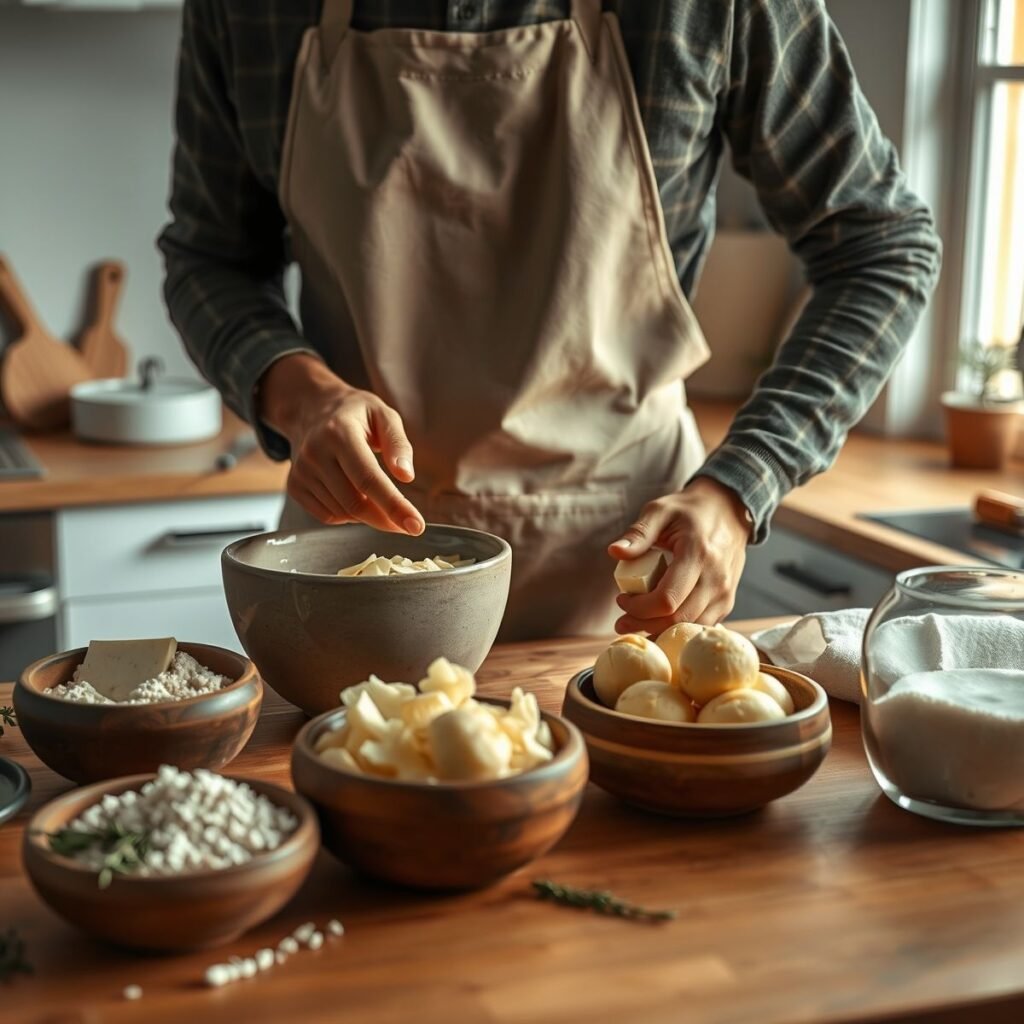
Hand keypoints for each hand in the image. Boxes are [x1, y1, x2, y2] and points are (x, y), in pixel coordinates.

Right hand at [259, 354, 424, 533]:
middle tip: (409, 524)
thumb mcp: (384, 415)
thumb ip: (398, 444)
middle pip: (355, 502)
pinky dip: (348, 514)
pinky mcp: (295, 486)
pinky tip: (355, 495)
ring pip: (343, 513)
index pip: (368, 479)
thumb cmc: (355, 413)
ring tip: (377, 495)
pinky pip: (327, 515)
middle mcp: (315, 453)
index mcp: (339, 433)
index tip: (415, 526)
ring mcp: (301, 471)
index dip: (394, 506)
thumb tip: (406, 476)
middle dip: (386, 519)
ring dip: (368, 515)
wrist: (311, 408)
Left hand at [608, 477, 749, 633]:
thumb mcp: (660, 510)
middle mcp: (715, 578)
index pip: (667, 599)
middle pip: (677, 619)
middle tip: (622, 620)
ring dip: (660, 631)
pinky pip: (701, 625)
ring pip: (690, 627)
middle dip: (644, 624)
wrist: (729, 510)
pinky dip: (677, 629)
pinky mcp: (726, 601)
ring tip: (636, 623)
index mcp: (697, 554)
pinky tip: (658, 624)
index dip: (639, 607)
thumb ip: (638, 533)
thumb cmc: (690, 511)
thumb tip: (615, 552)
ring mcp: (724, 593)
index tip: (621, 598)